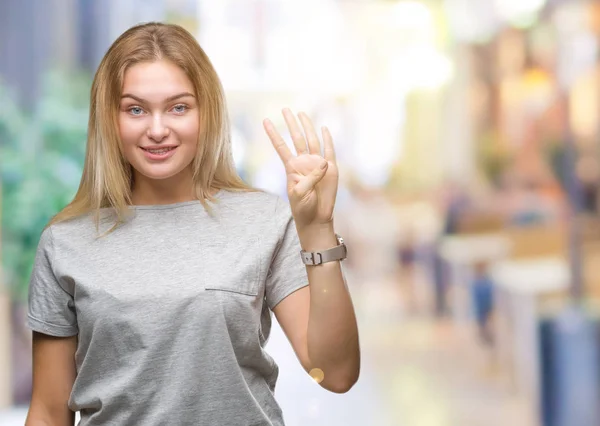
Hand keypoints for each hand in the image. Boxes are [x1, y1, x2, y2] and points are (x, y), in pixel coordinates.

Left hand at [263, 108, 338, 228]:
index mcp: (291, 168)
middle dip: (291, 124)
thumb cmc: (303, 207)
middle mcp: (303, 162)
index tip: (265, 120)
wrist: (316, 218)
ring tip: (302, 113)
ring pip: (312, 140)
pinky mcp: (331, 169)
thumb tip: (324, 161)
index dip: (273, 134)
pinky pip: (330, 150)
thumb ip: (310, 178)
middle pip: (297, 138)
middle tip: (286, 109)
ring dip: (307, 127)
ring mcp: (317, 164)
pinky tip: (324, 128)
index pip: (280, 147)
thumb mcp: (300, 193)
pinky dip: (328, 139)